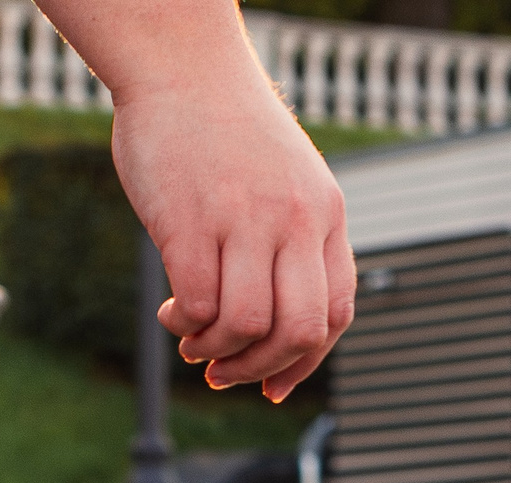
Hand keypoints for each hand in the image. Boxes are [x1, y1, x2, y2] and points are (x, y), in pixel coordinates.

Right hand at [38, 1, 354, 400]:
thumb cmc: (230, 134)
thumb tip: (279, 332)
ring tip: (194, 343)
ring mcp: (245, 219)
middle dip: (261, 370)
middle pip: (299, 330)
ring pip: (247, 325)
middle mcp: (295, 220)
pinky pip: (200, 303)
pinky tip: (174, 313)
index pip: (336, 313)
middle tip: (225, 373)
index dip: (305, 363)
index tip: (271, 387)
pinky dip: (186, 326)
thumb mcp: (289, 184)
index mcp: (325, 216)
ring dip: (217, 353)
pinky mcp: (191, 219)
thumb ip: (295, 246)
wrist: (183, 67)